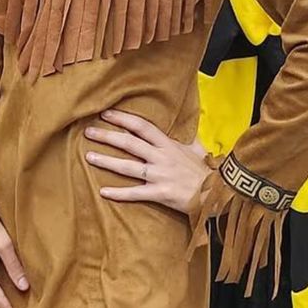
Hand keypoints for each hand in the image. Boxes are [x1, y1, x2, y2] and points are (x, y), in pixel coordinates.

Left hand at [86, 109, 208, 216]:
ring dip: (107, 161)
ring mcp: (160, 175)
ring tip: (88, 157)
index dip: (124, 119)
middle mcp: (162, 157)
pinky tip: (103, 192)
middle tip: (88, 132)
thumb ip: (189, 137)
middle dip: (108, 136)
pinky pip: (136, 193)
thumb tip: (188, 125)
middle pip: (130, 143)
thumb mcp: (199, 150)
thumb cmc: (208, 172)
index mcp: (169, 144)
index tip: (107, 114)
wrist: (219, 193)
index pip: (142, 127)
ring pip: (128, 167)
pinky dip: (119, 193)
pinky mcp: (161, 193)